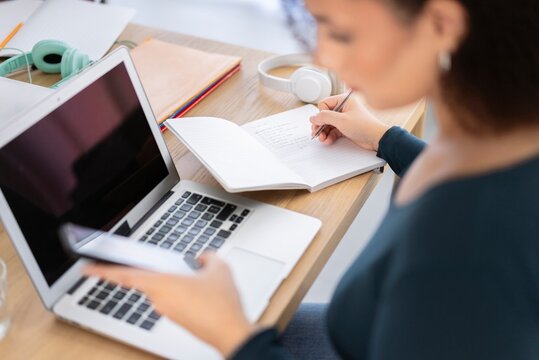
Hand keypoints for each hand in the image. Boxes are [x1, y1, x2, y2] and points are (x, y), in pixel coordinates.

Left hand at [84, 252, 256, 356]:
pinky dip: (183, 293)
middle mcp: (159, 299)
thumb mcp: (219, 268)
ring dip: (176, 282)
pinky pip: (174, 300)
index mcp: (162, 283)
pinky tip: (202, 292)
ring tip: (200, 280)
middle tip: (179, 266)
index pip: (125, 275)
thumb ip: (207, 257)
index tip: (87, 267)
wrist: (229, 331)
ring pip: (164, 290)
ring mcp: (167, 310)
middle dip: (162, 270)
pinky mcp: (176, 318)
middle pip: (150, 279)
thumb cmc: (221, 304)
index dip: (103, 271)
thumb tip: (202, 257)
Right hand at [310, 93, 390, 150]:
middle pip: (325, 115)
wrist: (376, 139)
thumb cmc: (364, 126)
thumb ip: (325, 117)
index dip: (321, 114)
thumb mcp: (342, 120)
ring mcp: (344, 118)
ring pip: (328, 124)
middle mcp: (344, 108)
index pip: (324, 104)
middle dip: (320, 125)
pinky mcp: (345, 127)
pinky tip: (328, 140)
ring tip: (323, 139)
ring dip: (323, 132)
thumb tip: (313, 117)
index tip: (319, 123)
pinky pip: (333, 130)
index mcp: (344, 100)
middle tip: (316, 133)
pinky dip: (329, 136)